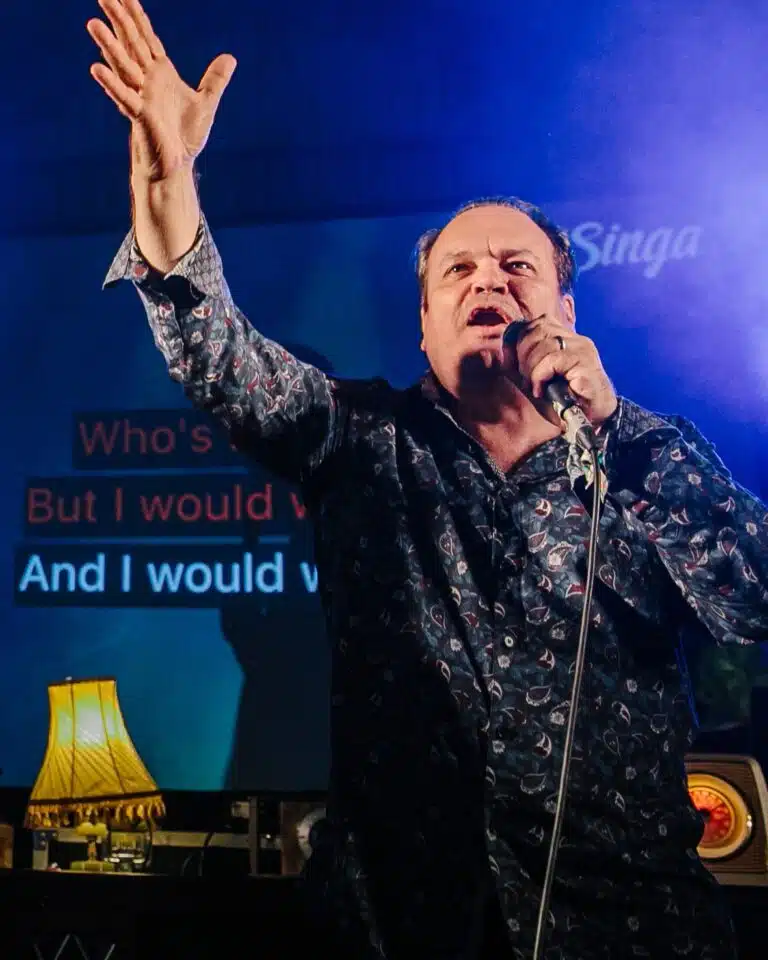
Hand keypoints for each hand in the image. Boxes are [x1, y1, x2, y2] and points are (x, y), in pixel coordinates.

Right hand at [86, 0, 235, 181]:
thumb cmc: (184, 136)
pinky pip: (124, 97)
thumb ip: (215, 80)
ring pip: (123, 66)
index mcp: (161, 73)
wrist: (176, 166)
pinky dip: (111, 83)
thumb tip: (230, 57)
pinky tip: (96, 68)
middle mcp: (147, 81)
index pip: (146, 38)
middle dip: (119, 19)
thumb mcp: (206, 103)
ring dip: (108, 45)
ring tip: (92, 23)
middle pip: (131, 44)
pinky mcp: (140, 116)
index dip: (137, 16)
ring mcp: (141, 97)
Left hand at [514, 318, 617, 425]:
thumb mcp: (536, 378)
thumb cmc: (563, 400)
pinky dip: (540, 376)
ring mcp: (582, 350)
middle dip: (523, 354)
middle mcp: (576, 340)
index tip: (512, 363)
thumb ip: (521, 363)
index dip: (519, 339)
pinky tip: (542, 391)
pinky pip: (553, 360)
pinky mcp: (586, 364)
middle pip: (538, 329)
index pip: (538, 323)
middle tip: (526, 378)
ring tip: (535, 386)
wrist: (592, 420)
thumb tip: (504, 348)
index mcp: (566, 339)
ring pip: (544, 344)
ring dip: (531, 368)